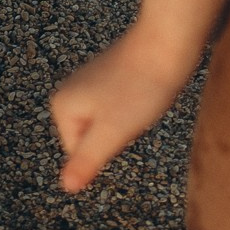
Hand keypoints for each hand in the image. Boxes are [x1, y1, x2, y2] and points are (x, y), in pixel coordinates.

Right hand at [49, 27, 198, 192]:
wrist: (167, 41)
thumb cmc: (141, 87)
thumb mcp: (113, 132)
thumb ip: (87, 161)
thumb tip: (67, 188)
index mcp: (62, 107)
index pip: (81, 153)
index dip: (110, 145)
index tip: (125, 120)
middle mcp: (69, 93)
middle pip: (94, 137)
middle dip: (119, 133)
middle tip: (136, 110)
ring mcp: (89, 82)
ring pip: (109, 123)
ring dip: (131, 119)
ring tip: (143, 99)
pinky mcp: (110, 75)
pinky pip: (120, 106)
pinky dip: (137, 104)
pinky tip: (146, 90)